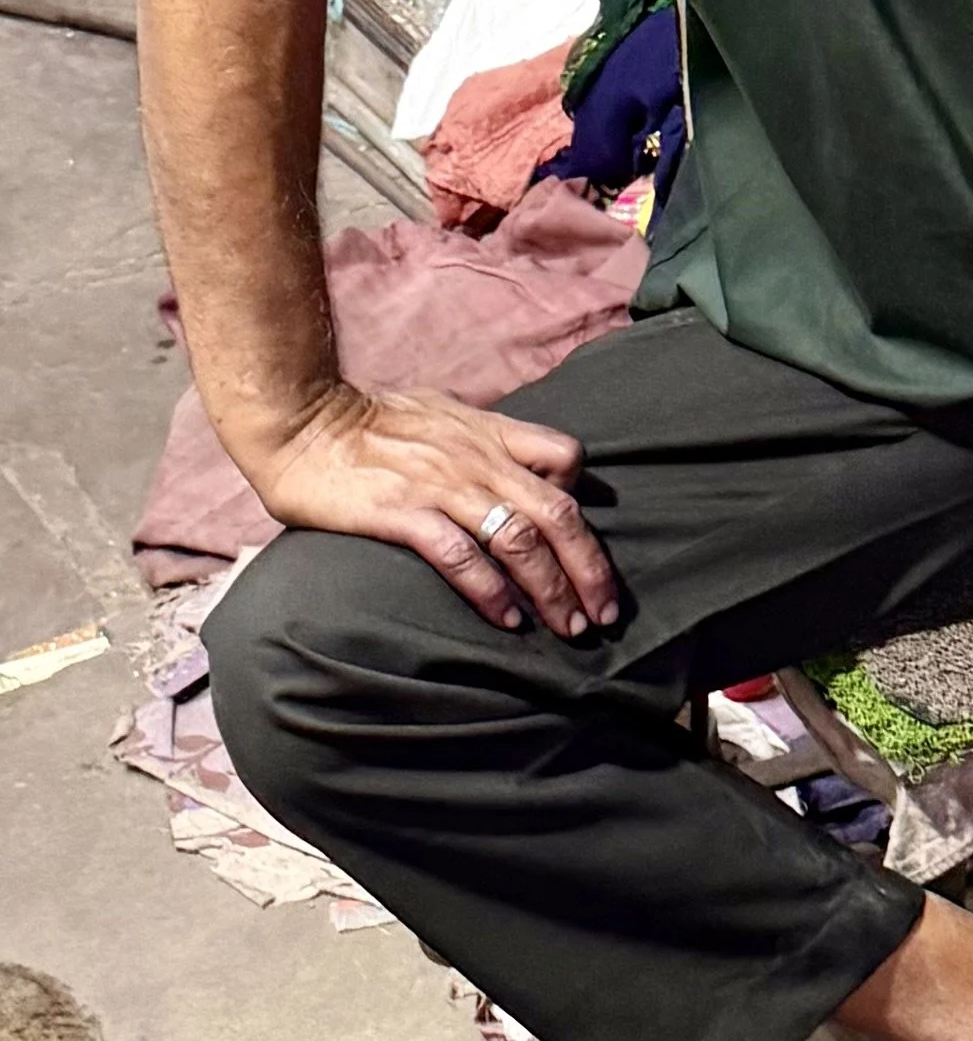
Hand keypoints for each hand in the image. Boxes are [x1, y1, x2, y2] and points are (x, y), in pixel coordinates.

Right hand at [245, 384, 618, 635]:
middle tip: (605, 614)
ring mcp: (443, 486)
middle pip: (559, 514)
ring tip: (569, 627)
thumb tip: (517, 465)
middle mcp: (478, 460)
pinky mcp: (404, 513)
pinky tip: (507, 619)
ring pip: (520, 540)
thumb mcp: (442, 413)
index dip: (585, 503)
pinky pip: (461, 555)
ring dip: (552, 589)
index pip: (566, 459)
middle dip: (591, 569)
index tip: (586, 547)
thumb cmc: (368, 420)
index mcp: (490, 434)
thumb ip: (483, 439)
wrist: (299, 418)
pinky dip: (491, 591)